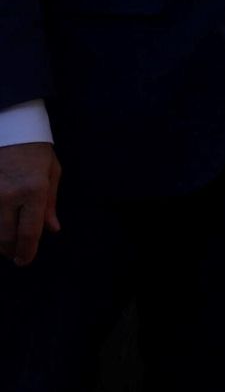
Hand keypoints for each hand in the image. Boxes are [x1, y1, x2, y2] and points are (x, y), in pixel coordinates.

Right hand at [0, 142, 61, 265]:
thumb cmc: (36, 151)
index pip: (29, 232)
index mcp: (33, 191)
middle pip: (6, 236)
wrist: (11, 129)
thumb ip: (50, 204)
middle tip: (16, 255)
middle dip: (11, 250)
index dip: (27, 251)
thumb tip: (52, 230)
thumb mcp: (52, 174)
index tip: (24, 261)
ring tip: (7, 245)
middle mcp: (9, 195)